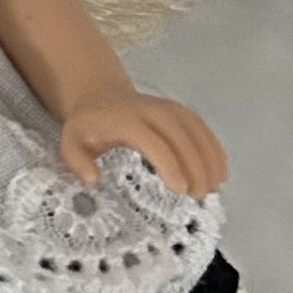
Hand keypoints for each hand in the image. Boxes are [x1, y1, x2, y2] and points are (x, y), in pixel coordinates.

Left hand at [57, 90, 226, 198]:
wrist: (100, 96)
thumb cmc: (87, 127)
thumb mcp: (71, 143)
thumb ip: (77, 162)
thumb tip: (93, 179)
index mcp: (125, 120)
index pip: (152, 141)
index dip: (168, 163)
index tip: (180, 188)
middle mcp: (150, 111)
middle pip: (180, 136)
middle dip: (194, 165)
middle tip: (200, 195)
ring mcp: (168, 108)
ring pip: (195, 131)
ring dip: (209, 158)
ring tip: (214, 188)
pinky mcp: (180, 111)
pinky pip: (202, 127)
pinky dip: (214, 148)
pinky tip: (221, 171)